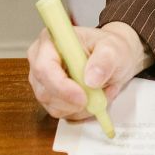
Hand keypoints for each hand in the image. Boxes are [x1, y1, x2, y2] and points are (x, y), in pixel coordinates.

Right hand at [27, 20, 149, 118]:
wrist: (114, 58)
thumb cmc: (110, 48)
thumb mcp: (114, 49)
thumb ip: (104, 60)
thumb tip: (91, 79)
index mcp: (51, 41)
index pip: (44, 68)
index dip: (61, 86)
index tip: (83, 96)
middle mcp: (40, 61)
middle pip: (45, 91)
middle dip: (73, 101)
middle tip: (98, 97)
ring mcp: (43, 81)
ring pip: (53, 106)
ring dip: (80, 107)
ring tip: (100, 92)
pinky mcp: (50, 97)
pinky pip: (61, 113)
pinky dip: (81, 111)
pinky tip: (93, 98)